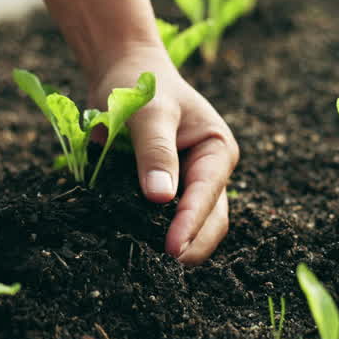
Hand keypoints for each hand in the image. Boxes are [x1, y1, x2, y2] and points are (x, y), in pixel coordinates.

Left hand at [89, 45, 238, 263]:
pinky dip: (152, 235)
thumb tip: (161, 197)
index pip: (209, 195)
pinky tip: (134, 248)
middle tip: (160, 267)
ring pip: (190, 227)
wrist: (122, 71)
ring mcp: (188, 185)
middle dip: (189, 244)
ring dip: (175, 245)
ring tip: (147, 264)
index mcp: (217, 150)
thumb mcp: (147, 110)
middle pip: (210, 221)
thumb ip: (154, 151)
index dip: (191, 223)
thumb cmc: (139, 83)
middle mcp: (209, 172)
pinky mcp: (164, 192)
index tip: (171, 248)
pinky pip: (162, 221)